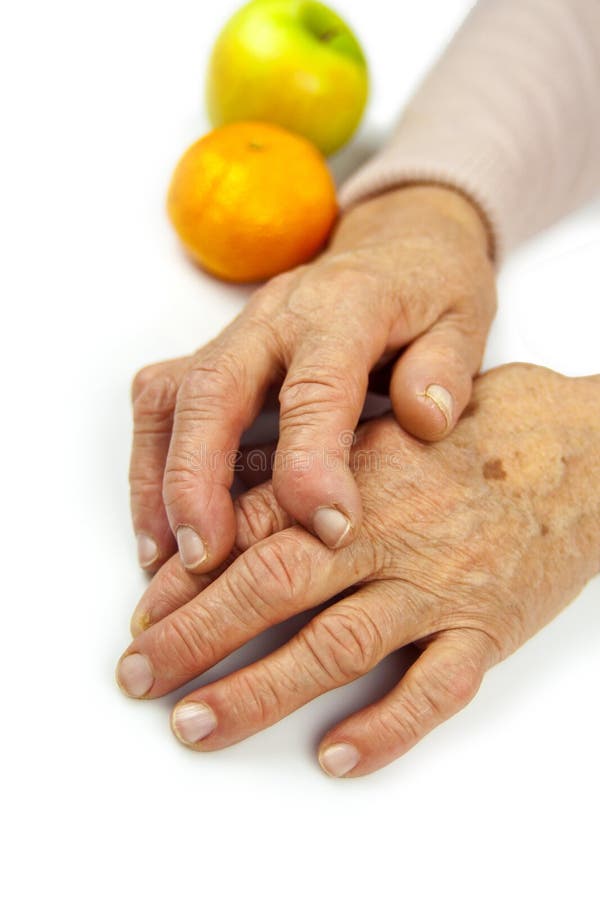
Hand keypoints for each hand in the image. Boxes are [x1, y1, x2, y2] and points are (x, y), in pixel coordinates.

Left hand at [117, 364, 599, 776]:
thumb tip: (229, 491)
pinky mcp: (488, 627)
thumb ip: (312, 465)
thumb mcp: (386, 430)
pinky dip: (384, 725)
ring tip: (197, 723)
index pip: (255, 528)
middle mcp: (391, 532)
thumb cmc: (477, 435)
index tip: (143, 613)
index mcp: (358, 479)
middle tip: (140, 675)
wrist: (582, 447)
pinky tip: (334, 754)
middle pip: (276, 586)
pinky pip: (436, 688)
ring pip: (339, 644)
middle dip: (197, 634)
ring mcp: (440, 584)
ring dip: (260, 690)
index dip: (191, 574)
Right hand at [130, 185, 495, 572]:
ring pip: (172, 398)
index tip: (330, 530)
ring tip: (170, 558)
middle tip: (208, 558)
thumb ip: (446, 367)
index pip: (316, 387)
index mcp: (347, 307)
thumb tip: (423, 420)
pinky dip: (150, 466)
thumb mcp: (464, 319)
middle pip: (214, 389)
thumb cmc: (430, 292)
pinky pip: (160, 403)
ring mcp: (236, 332)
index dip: (314, 462)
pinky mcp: (213, 352)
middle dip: (200, 478)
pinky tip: (162, 528)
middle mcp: (277, 315)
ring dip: (161, 480)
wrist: (395, 248)